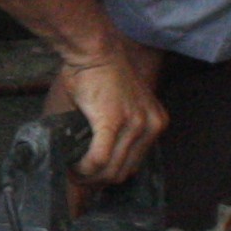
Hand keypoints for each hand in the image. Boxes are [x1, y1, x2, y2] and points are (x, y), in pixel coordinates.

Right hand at [59, 43, 166, 188]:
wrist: (94, 50)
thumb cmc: (100, 73)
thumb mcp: (122, 106)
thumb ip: (118, 133)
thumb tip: (99, 163)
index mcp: (156, 123)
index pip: (136, 163)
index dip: (111, 174)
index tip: (92, 175)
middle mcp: (152, 126)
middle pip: (125, 171)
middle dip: (99, 180)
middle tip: (78, 177)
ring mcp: (136, 125)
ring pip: (112, 170)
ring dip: (90, 177)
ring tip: (74, 172)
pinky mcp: (114, 122)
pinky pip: (100, 159)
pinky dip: (85, 168)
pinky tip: (74, 166)